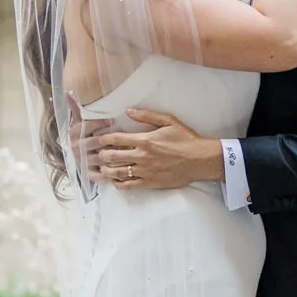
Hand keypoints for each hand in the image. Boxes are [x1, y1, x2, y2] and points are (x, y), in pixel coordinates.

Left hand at [92, 109, 222, 190]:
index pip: (116, 139)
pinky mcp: (150, 183)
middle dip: (101, 155)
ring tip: (101, 168)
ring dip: (106, 170)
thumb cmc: (185, 139)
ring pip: (117, 173)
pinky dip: (118, 184)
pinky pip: (129, 185)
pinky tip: (115, 181)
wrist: (199, 160)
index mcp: (145, 140)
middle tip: (97, 154)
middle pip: (112, 156)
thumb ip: (146, 115)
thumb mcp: (168, 121)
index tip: (98, 139)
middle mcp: (142, 156)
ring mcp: (145, 171)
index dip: (103, 139)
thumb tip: (128, 111)